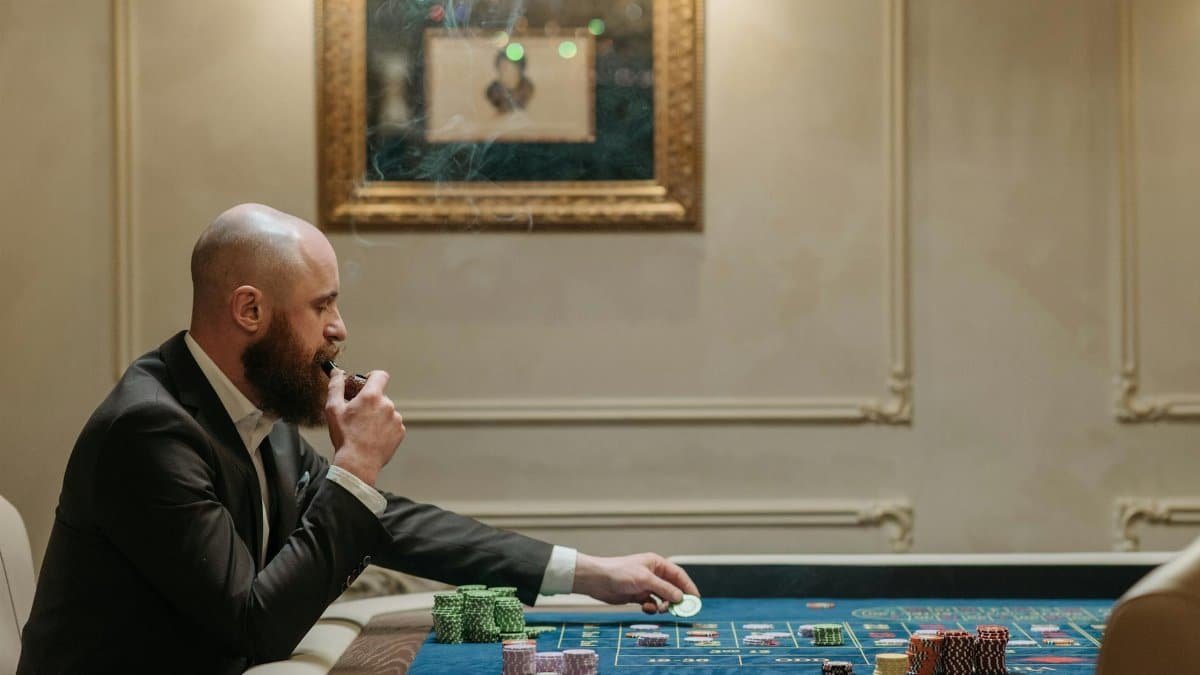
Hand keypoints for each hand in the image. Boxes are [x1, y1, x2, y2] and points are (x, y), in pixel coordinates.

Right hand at [325, 369, 405, 485]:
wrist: (358, 463)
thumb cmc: (345, 436)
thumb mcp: (333, 409)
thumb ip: (336, 386)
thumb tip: (336, 372)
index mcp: (372, 396)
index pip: (380, 375)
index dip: (372, 376)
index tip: (365, 383)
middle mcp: (387, 404)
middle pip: (380, 396)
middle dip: (370, 402)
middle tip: (358, 416)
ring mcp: (396, 418)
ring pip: (387, 411)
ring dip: (378, 416)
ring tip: (365, 430)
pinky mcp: (400, 431)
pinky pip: (392, 424)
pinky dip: (385, 428)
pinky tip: (373, 437)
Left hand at [572, 553, 700, 613]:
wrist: (598, 580)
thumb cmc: (620, 573)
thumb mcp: (645, 580)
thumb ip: (664, 588)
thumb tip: (680, 597)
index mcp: (657, 564)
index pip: (678, 575)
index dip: (689, 586)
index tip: (696, 599)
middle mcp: (653, 574)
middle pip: (672, 588)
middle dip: (675, 599)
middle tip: (678, 610)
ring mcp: (645, 585)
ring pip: (662, 598)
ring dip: (664, 605)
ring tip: (660, 609)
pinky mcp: (638, 596)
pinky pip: (652, 604)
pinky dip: (652, 608)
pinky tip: (646, 608)